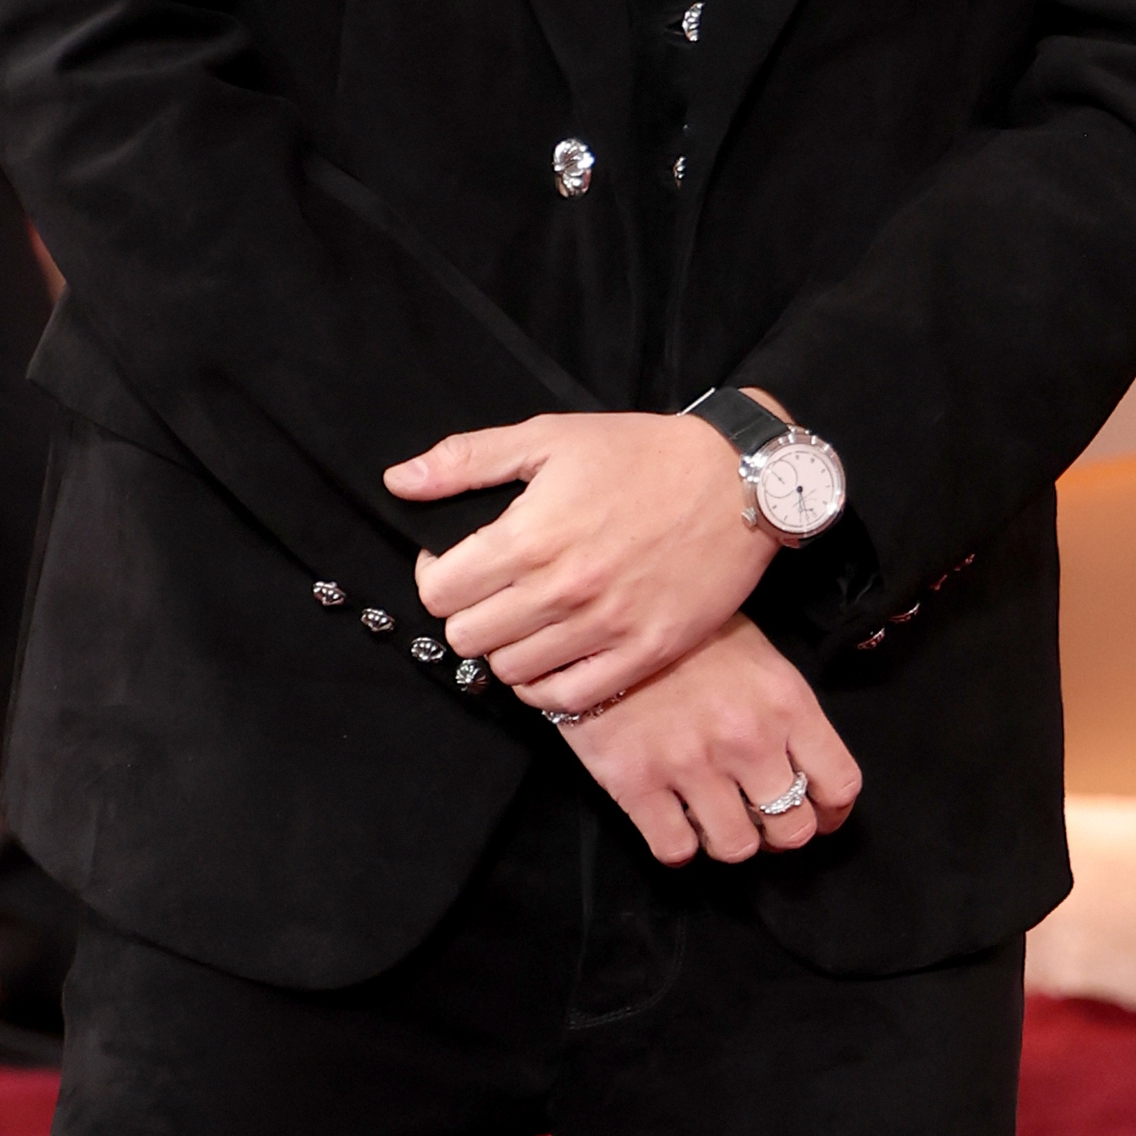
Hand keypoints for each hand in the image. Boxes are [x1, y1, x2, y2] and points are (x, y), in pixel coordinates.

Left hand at [386, 408, 772, 710]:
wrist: (737, 480)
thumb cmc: (640, 453)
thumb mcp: (549, 438)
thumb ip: (466, 460)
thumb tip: (398, 480)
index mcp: (530, 536)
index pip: (439, 592)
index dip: (436, 577)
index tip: (456, 564)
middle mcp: (562, 590)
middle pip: (467, 638)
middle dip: (467, 615)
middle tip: (490, 595)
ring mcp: (605, 628)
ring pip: (512, 672)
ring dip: (506, 649)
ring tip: (524, 621)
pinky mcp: (644, 653)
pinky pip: (568, 697)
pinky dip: (548, 683)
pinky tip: (554, 654)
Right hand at [558, 621, 861, 868]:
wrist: (599, 619)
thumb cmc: (684, 635)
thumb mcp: (756, 655)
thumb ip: (785, 712)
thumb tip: (799, 765)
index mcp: (785, 704)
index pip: (839, 784)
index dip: (831, 812)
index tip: (819, 814)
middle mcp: (747, 741)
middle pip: (792, 828)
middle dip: (780, 832)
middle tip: (760, 820)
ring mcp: (692, 765)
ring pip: (736, 848)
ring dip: (729, 840)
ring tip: (714, 820)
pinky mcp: (637, 783)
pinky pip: (674, 849)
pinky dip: (678, 846)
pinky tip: (673, 822)